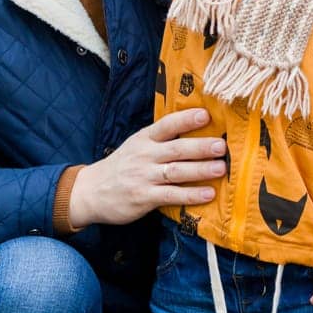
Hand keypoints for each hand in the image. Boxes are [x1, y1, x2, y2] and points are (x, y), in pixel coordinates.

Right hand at [68, 107, 226, 227]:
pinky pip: (171, 196)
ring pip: (177, 172)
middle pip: (176, 149)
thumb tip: (195, 130)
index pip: (167, 125)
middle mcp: (145, 155)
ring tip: (220, 168)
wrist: (91, 191)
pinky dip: (191, 195)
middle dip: (201, 147)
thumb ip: (161, 139)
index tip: (206, 114)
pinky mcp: (144, 198)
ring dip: (200, 170)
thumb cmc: (121, 166)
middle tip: (221, 145)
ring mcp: (144, 177)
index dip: (186, 119)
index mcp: (144, 138)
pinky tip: (208, 194)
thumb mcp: (136, 145)